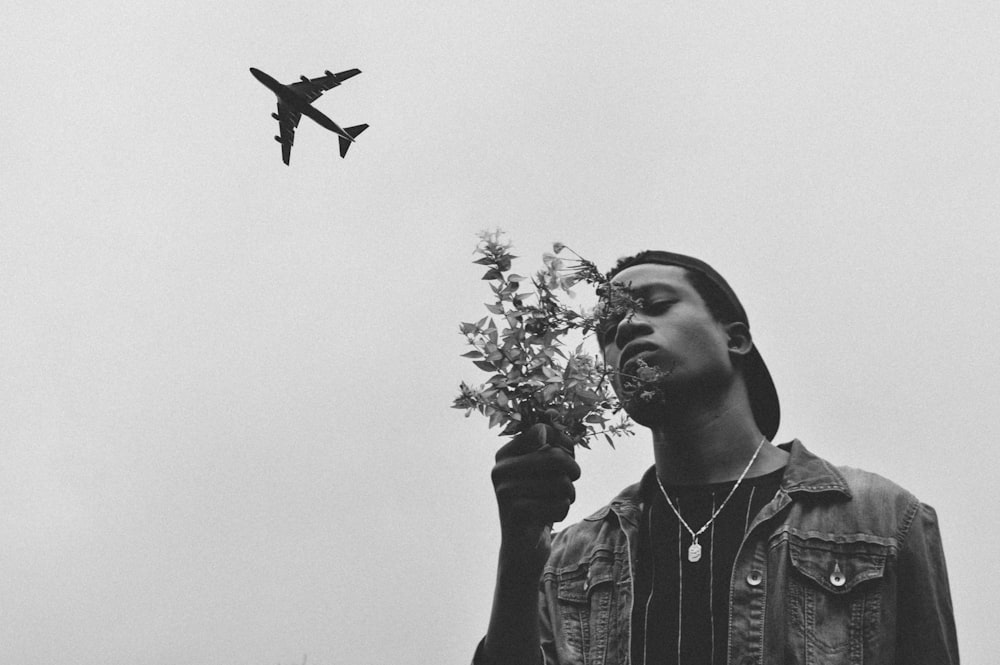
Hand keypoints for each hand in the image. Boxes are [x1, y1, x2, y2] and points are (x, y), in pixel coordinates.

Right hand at [491, 423, 580, 573]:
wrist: (522, 545)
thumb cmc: (538, 499)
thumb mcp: (543, 468)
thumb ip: (550, 442)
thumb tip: (551, 413)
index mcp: (505, 452)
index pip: (545, 431)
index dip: (565, 444)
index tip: (565, 458)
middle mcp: (499, 469)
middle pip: (555, 457)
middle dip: (573, 471)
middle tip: (572, 481)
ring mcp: (505, 491)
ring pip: (561, 484)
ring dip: (569, 495)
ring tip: (558, 501)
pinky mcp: (515, 513)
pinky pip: (558, 505)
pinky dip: (562, 512)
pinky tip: (549, 517)